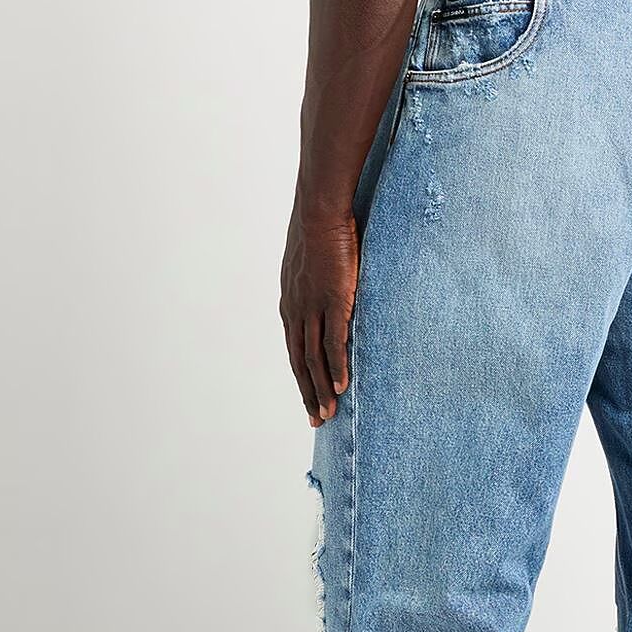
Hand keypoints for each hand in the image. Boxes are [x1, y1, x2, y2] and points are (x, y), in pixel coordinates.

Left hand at [280, 203, 358, 426]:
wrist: (320, 210)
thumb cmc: (320, 228)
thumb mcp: (311, 261)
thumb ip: (315, 280)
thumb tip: (328, 284)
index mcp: (290, 303)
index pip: (294, 348)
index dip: (301, 375)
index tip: (309, 396)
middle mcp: (296, 311)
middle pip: (299, 361)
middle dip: (308, 393)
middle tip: (316, 420)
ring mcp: (313, 308)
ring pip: (313, 359)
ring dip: (321, 389)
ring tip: (328, 414)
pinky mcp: (333, 302)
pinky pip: (333, 343)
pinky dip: (337, 368)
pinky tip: (342, 388)